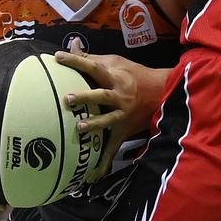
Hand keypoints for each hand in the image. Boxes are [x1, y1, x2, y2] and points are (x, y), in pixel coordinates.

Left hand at [55, 48, 169, 181]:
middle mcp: (119, 95)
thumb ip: (93, 58)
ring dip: (93, 125)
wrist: (162, 93)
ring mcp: (122, 115)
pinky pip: (113, 148)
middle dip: (86, 97)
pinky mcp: (124, 131)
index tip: (58, 57)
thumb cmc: (135, 75)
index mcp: (115, 76)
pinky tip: (92, 175)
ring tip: (78, 128)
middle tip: (68, 98)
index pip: (93, 66)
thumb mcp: (117, 62)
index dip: (76, 61)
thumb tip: (72, 45)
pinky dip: (103, 162)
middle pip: (101, 95)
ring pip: (107, 120)